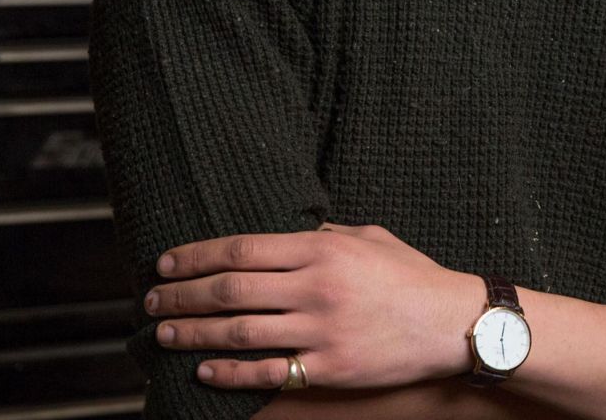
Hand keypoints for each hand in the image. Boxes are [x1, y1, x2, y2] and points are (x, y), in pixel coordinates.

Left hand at [145, 221, 479, 390]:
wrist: (454, 323)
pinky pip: (267, 372)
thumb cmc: (413, 276)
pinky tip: (205, 372)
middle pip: (229, 290)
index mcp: (322, 249)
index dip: (195, 256)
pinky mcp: (329, 369)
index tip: (165, 263)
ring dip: (192, 334)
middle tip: (151, 300)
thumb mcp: (369, 237)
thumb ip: (323, 233)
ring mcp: (321, 331)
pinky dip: (229, 374)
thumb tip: (282, 231)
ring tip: (163, 334)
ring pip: (238, 332)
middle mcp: (316, 288)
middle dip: (180, 296)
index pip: (241, 249)